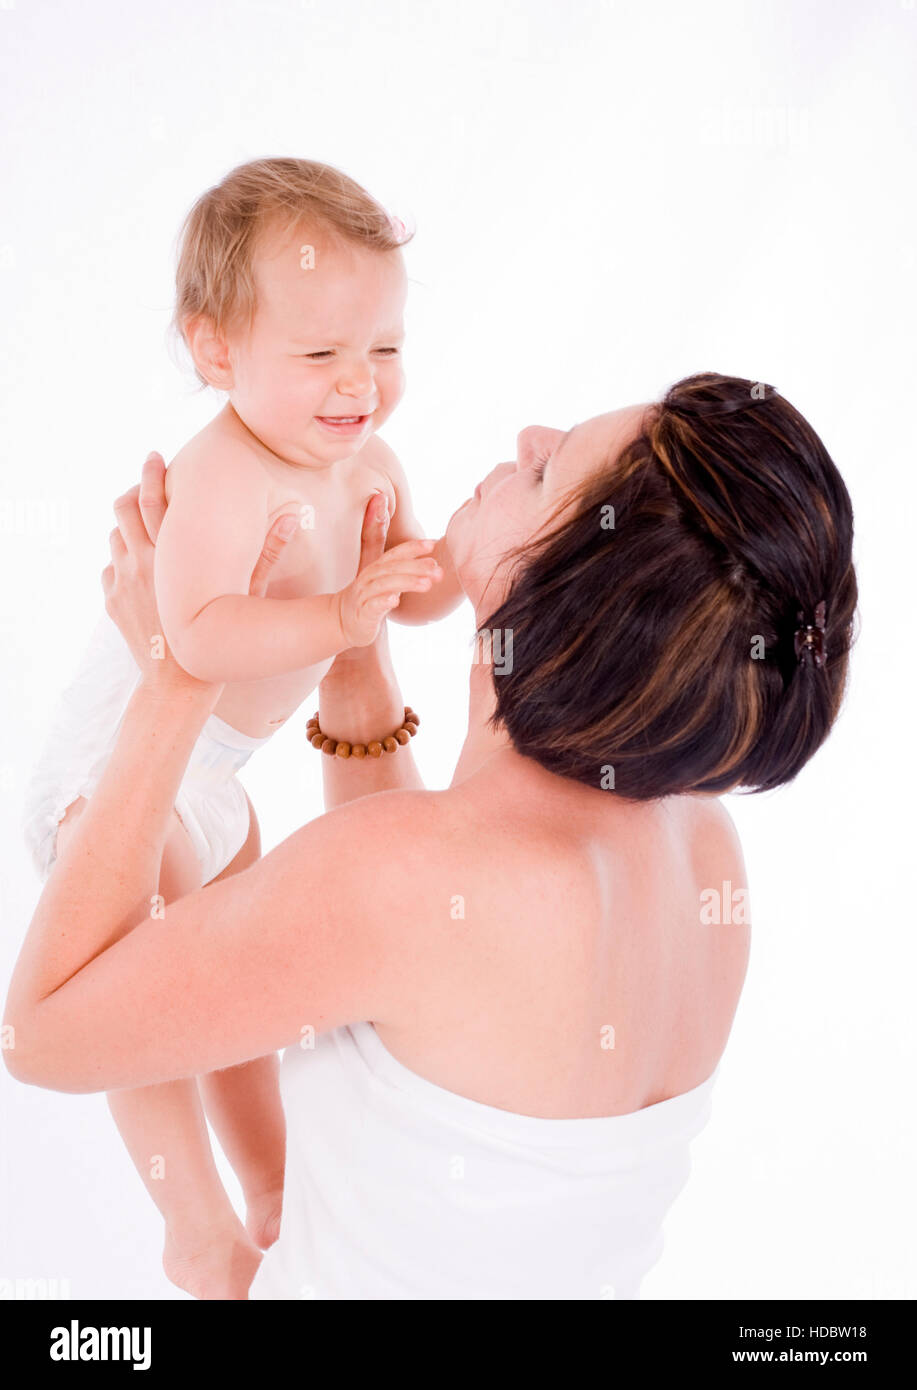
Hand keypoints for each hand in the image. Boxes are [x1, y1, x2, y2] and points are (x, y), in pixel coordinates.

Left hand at [102, 451, 298, 692]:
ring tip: (143, 527)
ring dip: (126, 527)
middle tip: (143, 484)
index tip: (155, 457)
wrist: (176, 686)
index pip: (153, 498)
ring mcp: (120, 583)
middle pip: (122, 509)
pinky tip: (138, 568)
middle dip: (131, 492)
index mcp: (171, 555)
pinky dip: (121, 562)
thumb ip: (268, 552)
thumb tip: (293, 514)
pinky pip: (110, 570)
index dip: (152, 473)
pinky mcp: (112, 602)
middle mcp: (140, 562)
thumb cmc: (219, 639)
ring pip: (114, 538)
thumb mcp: (248, 594)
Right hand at [334, 492, 441, 648]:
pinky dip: (383, 602)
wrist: (344, 622)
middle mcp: (368, 578)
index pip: (394, 553)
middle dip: (415, 566)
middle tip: (437, 568)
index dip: (412, 548)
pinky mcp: (362, 615)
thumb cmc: (365, 592)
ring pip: (384, 586)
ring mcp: (364, 596)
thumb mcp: (372, 563)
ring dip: (406, 582)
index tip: (432, 544)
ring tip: (427, 584)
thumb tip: (379, 499)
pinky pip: (372, 607)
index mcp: (374, 566)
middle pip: (391, 568)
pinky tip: (395, 601)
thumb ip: (376, 536)